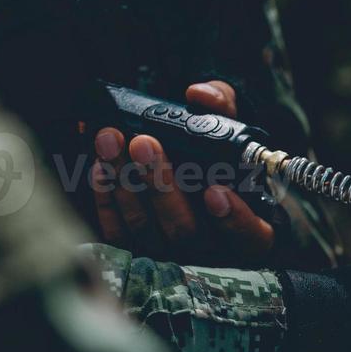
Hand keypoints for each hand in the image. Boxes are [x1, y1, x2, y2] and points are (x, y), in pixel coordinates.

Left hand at [90, 81, 273, 261]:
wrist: (197, 185)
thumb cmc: (223, 164)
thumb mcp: (231, 130)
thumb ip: (224, 109)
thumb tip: (200, 94)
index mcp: (250, 230)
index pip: (250, 237)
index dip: (234, 219)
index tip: (215, 190)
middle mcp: (212, 251)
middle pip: (186, 229)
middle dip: (161, 184)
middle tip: (143, 142)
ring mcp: (173, 257)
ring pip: (147, 230)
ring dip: (125, 182)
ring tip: (109, 139)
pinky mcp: (138, 254)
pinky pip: (119, 236)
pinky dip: (106, 201)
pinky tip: (100, 167)